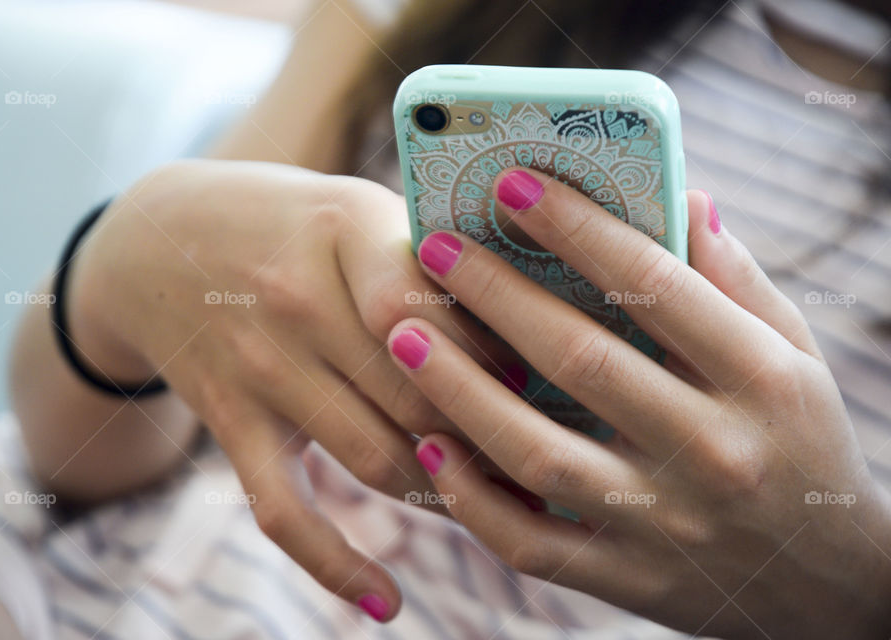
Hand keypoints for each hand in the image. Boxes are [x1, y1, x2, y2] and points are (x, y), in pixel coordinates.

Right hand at [66, 160, 508, 620]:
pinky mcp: (231, 424)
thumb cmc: (288, 225)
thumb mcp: (355, 208)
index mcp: (345, 230)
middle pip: (418, 397)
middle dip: (488, 440)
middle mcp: (299, 300)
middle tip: (543, 464)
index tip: (543, 390)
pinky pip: (283, 510)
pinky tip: (387, 602)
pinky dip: (334, 564)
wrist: (156, 240)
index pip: (436, 314)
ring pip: (375, 458)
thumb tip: (526, 330)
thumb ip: (426, 258)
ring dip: (445, 494)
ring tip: (499, 508)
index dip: (495, 364)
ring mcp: (260, 368)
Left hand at [387, 167, 890, 637]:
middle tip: (432, 247)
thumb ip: (737, 281)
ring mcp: (666, 526)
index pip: (655, 285)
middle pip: (582, 361)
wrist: (828, 585)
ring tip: (401, 334)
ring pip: (540, 454)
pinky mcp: (627, 581)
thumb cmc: (800, 443)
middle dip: (496, 295)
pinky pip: (531, 543)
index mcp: (761, 379)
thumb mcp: (795, 356)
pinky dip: (472, 499)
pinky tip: (427, 447)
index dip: (578, 229)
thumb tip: (685, 196)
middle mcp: (713, 452)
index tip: (512, 185)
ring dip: (459, 391)